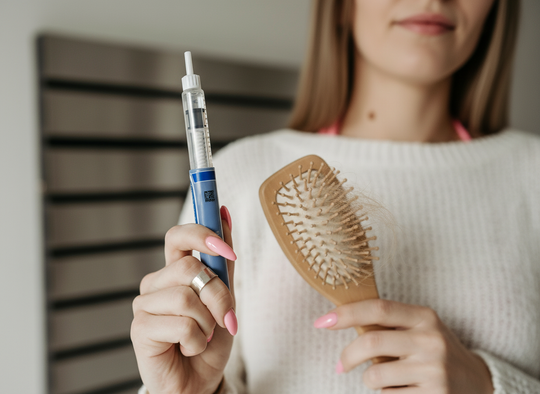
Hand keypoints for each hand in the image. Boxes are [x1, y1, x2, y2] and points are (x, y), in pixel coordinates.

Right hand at [131, 206, 236, 393]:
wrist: (200, 380)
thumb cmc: (210, 338)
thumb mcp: (225, 297)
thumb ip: (223, 260)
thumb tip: (223, 213)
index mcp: (174, 271)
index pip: (178, 236)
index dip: (201, 233)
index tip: (227, 249)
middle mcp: (156, 283)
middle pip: (190, 267)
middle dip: (219, 295)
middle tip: (224, 317)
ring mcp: (144, 304)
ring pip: (187, 296)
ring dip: (209, 321)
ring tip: (204, 335)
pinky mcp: (139, 329)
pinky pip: (181, 324)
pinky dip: (198, 340)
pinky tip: (190, 348)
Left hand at [314, 299, 493, 392]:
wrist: (477, 382)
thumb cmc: (434, 350)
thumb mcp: (419, 328)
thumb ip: (388, 324)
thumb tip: (337, 318)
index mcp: (424, 317)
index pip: (378, 308)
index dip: (346, 313)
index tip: (321, 322)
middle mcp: (431, 340)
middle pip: (371, 343)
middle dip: (347, 356)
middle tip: (340, 365)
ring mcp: (434, 370)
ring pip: (375, 375)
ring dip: (370, 379)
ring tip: (384, 378)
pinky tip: (402, 390)